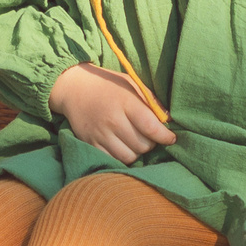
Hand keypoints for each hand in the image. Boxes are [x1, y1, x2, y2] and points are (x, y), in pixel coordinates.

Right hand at [48, 63, 175, 163]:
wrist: (75, 89)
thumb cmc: (109, 86)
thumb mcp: (131, 84)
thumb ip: (151, 101)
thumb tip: (169, 120)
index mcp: (126, 102)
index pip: (151, 127)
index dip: (165, 136)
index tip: (171, 138)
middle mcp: (113, 120)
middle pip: (142, 145)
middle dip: (151, 143)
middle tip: (149, 136)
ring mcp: (100, 134)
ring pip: (129, 156)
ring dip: (137, 152)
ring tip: (136, 141)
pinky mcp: (91, 144)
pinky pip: (113, 160)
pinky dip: (122, 156)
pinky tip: (122, 146)